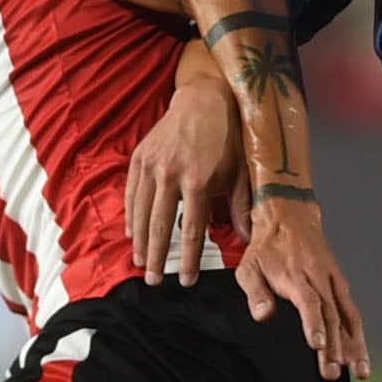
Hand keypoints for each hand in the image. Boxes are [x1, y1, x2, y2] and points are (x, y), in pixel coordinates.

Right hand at [126, 74, 241, 285]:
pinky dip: (131, 216)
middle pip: (160, 226)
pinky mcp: (139, 158)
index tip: (187, 280)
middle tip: (154, 281)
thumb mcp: (240, 172)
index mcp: (198, 181)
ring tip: (141, 262)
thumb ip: (241, 207)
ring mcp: (151, 166)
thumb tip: (251, 239)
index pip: (192, 230)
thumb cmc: (227, 138)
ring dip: (141, 242)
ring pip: (141, 212)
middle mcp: (171, 175)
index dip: (190, 259)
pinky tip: (132, 233)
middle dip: (157, 257)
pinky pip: (131, 194)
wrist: (203, 99)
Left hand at [236, 197, 369, 381]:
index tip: (317, 345)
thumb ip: (255, 293)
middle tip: (332, 372)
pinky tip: (359, 352)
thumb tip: (262, 314)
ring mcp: (332, 280)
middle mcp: (318, 278)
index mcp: (296, 276)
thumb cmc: (268, 245)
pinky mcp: (339, 283)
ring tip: (359, 369)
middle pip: (330, 315)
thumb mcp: (249, 266)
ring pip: (347, 315)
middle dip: (334, 347)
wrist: (289, 216)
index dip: (314, 324)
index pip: (309, 302)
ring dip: (354, 344)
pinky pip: (352, 310)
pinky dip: (357, 332)